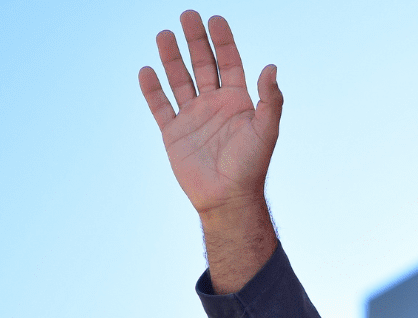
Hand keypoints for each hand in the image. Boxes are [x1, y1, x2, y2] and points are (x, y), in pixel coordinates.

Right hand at [139, 11, 280, 217]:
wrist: (228, 199)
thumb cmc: (251, 166)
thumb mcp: (266, 130)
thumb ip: (270, 100)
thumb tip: (271, 67)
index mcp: (238, 102)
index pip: (229, 63)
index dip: (223, 41)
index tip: (215, 18)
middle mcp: (214, 105)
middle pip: (203, 65)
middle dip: (196, 40)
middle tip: (188, 15)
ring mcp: (193, 117)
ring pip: (179, 80)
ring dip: (172, 58)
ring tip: (164, 34)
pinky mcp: (174, 133)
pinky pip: (160, 106)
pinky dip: (152, 89)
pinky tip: (147, 70)